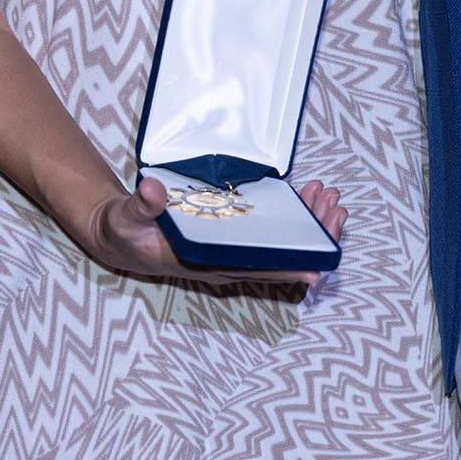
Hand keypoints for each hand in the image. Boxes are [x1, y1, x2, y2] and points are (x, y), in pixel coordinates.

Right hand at [80, 177, 347, 295]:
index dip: (286, 270)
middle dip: (310, 236)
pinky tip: (306, 195)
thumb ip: (142, 206)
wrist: (124, 235)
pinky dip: (290, 213)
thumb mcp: (129, 219)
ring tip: (330, 199)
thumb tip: (154, 190)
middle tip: (336, 211)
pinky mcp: (231, 234)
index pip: (253, 270)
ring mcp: (231, 248)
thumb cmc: (128, 232)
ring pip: (279, 242)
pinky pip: (269, 229)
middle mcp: (225, 260)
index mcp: (205, 263)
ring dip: (307, 223)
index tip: (318, 269)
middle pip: (278, 255)